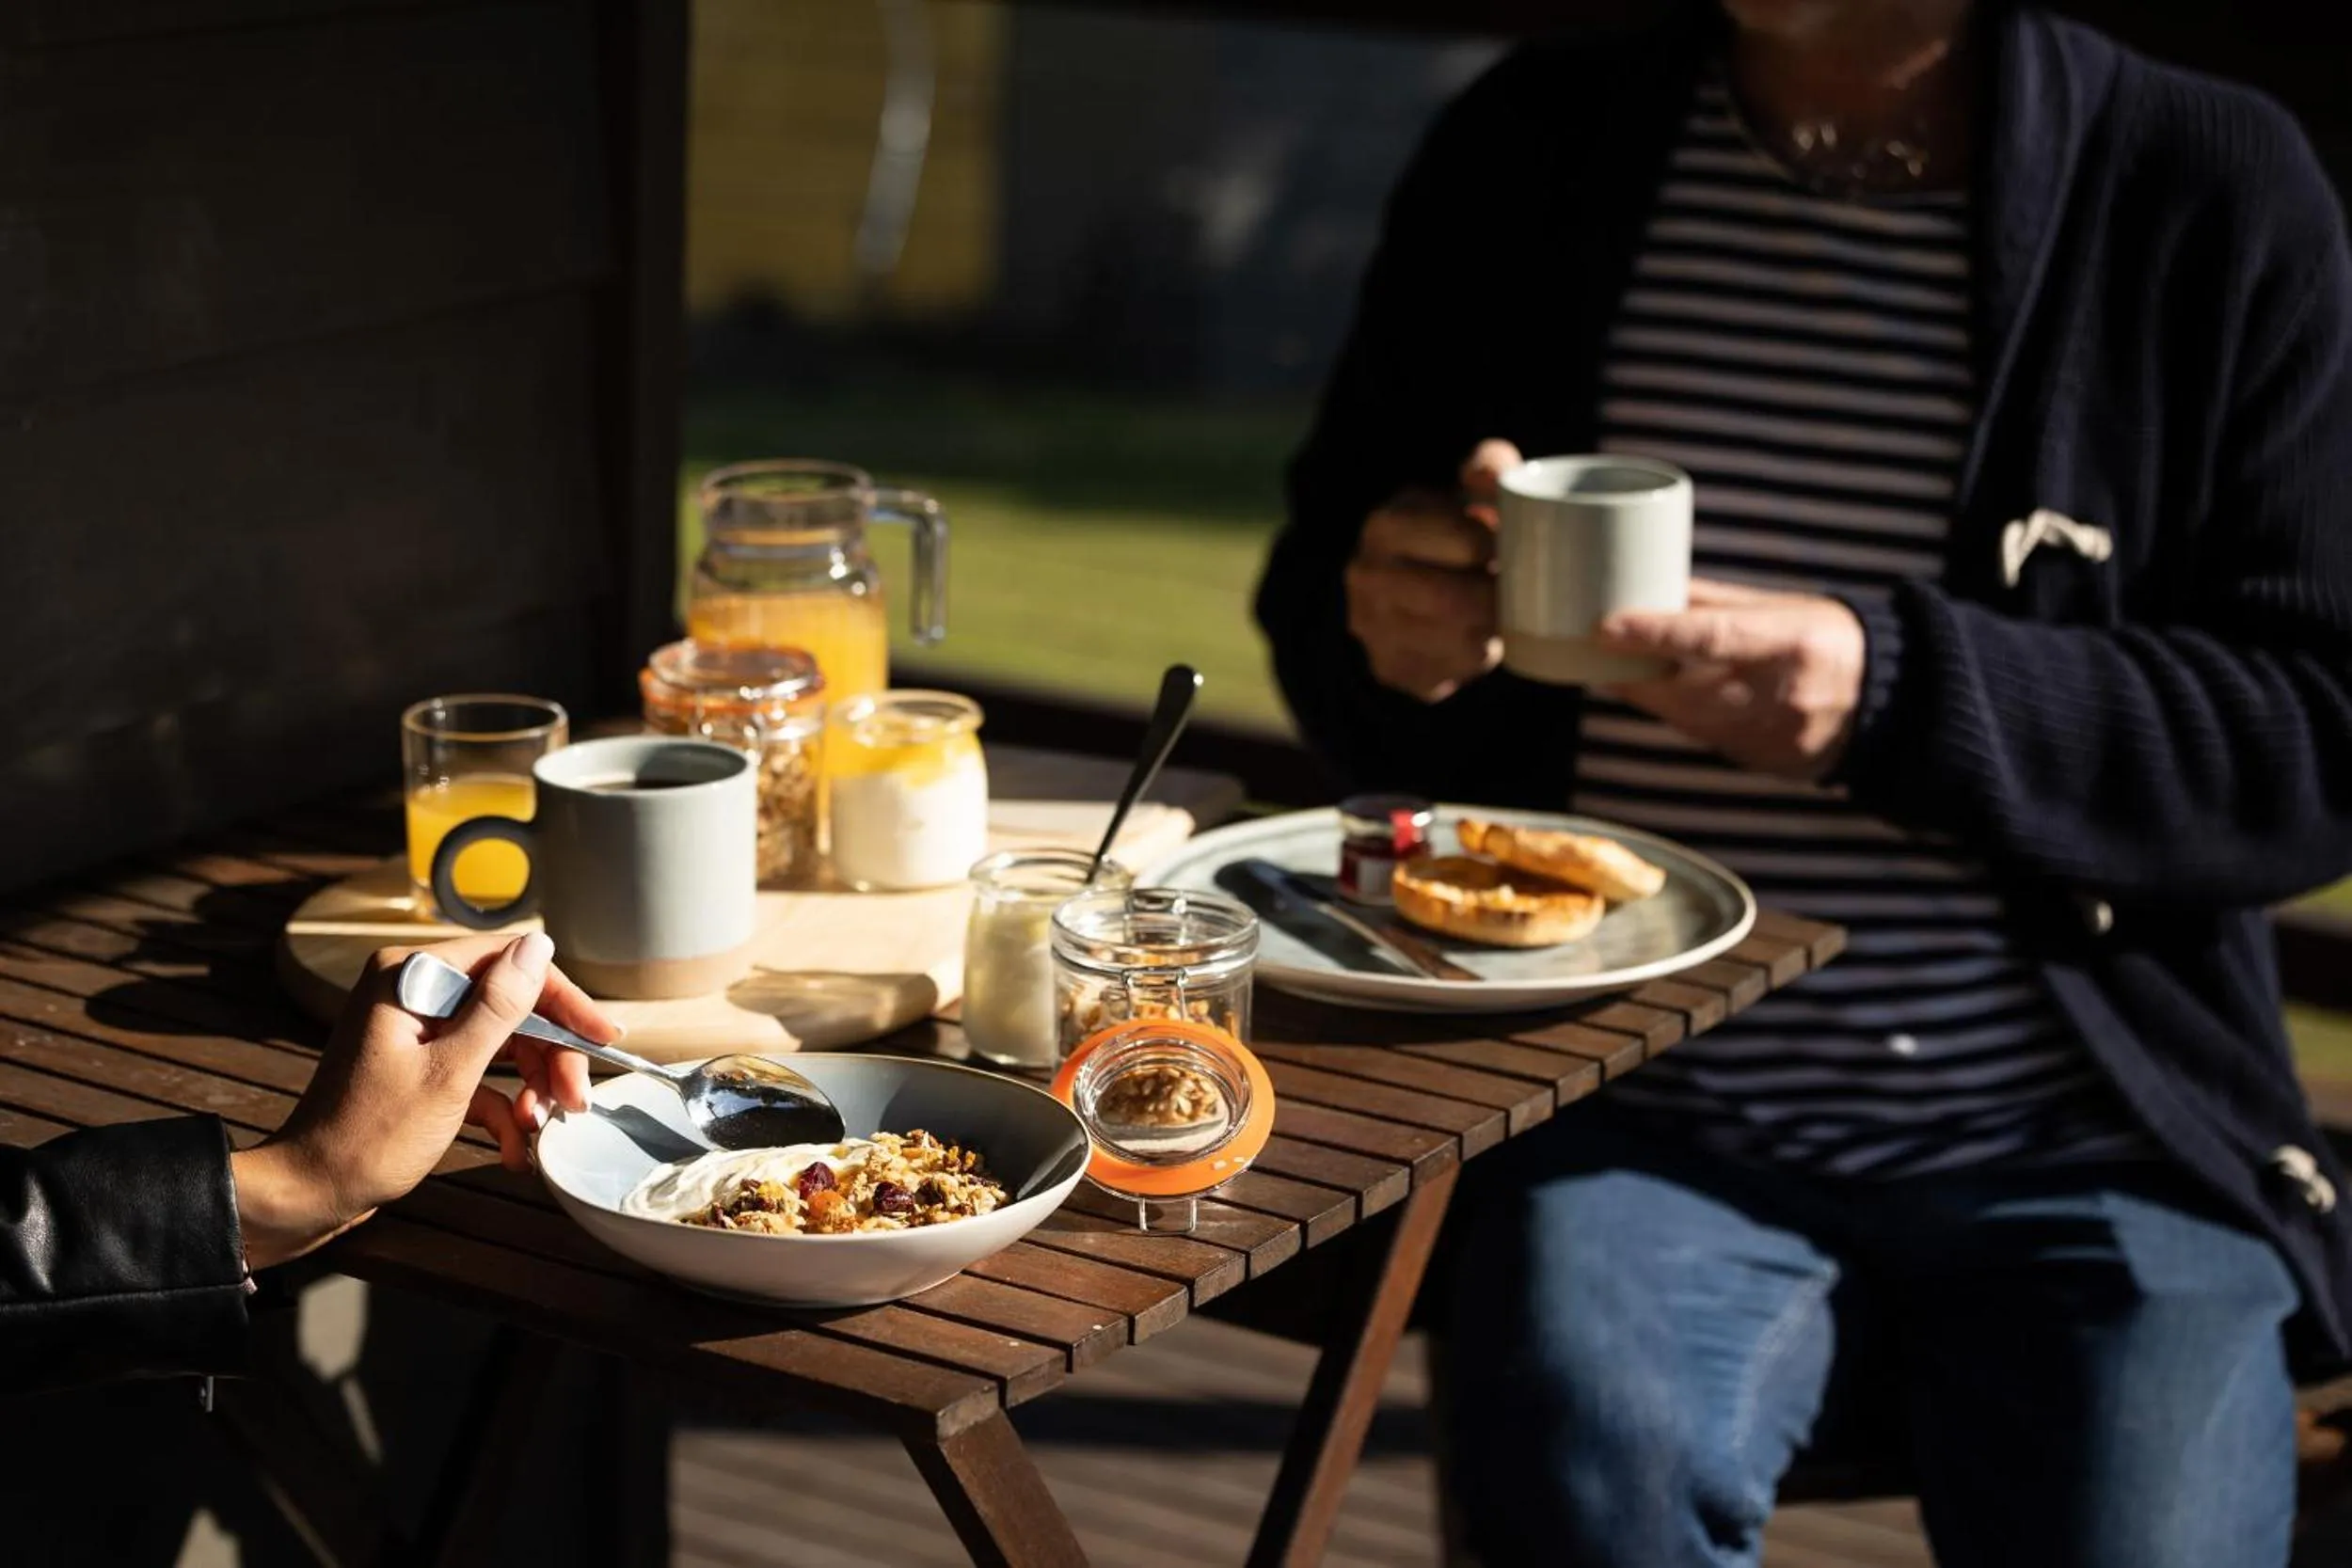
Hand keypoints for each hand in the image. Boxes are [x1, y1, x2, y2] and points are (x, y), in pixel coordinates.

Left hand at [231, 932, 617, 1268]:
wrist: (309, 1193)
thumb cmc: (369, 1136)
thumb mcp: (449, 1072)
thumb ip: (499, 1006)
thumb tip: (538, 943)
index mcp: (412, 976)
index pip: (510, 964)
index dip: (564, 1000)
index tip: (603, 1037)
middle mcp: (413, 991)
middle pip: (511, 1006)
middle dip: (549, 1057)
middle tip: (574, 1101)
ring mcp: (415, 1029)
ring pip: (502, 1042)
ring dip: (530, 1087)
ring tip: (540, 1129)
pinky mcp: (418, 1064)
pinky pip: (478, 1072)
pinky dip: (500, 1108)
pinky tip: (514, 1148)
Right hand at [1345, 440, 1522, 701]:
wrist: (1404, 587)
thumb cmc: (1449, 532)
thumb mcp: (1465, 491)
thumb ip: (1488, 467)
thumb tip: (1489, 477)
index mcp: (1385, 526)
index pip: (1464, 541)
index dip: (1497, 548)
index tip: (1507, 548)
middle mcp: (1367, 578)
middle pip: (1457, 601)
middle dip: (1497, 598)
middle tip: (1518, 590)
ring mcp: (1373, 629)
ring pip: (1460, 643)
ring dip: (1491, 630)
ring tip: (1504, 612)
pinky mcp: (1392, 669)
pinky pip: (1451, 674)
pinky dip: (1476, 659)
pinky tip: (1481, 638)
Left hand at [1595, 579, 1865, 781]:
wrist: (1896, 701)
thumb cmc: (1833, 639)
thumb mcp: (1786, 608)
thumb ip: (1719, 604)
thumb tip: (1653, 584)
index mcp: (1792, 643)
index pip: (1710, 638)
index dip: (1653, 634)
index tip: (1605, 627)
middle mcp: (1785, 695)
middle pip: (1686, 691)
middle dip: (1635, 675)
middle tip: (1598, 653)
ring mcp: (1778, 738)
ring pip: (1689, 723)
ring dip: (1654, 700)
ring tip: (1626, 674)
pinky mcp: (1769, 764)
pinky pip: (1710, 742)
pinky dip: (1688, 721)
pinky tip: (1680, 702)